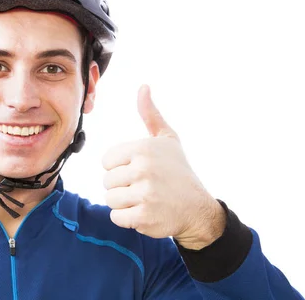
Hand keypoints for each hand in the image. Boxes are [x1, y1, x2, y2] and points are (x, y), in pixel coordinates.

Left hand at [102, 84, 224, 248]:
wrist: (198, 209)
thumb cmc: (177, 171)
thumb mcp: (167, 139)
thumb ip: (150, 114)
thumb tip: (143, 86)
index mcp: (143, 148)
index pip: (106, 161)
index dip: (119, 168)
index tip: (138, 171)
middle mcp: (144, 168)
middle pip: (107, 181)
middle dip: (122, 187)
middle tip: (145, 188)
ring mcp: (145, 193)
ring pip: (110, 199)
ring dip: (124, 203)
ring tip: (144, 199)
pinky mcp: (145, 216)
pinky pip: (116, 217)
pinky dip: (127, 219)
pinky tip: (145, 212)